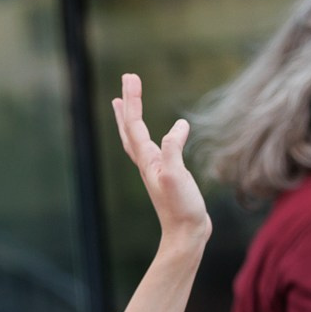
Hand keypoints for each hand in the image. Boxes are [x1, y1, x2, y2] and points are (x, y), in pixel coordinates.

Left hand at [112, 73, 210, 245]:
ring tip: (124, 104)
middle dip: (128, 103)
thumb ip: (174, 150)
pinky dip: (148, 136)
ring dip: (130, 119)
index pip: (135, 123)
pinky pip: (152, 149)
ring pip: (136, 139)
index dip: (132, 99)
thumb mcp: (177, 175)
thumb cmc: (182, 208)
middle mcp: (146, 163)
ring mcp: (154, 170)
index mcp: (147, 160)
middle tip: (127, 79)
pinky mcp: (166, 177)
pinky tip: (158, 136)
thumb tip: (179, 126)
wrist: (186, 235)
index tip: (131, 76)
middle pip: (130, 128)